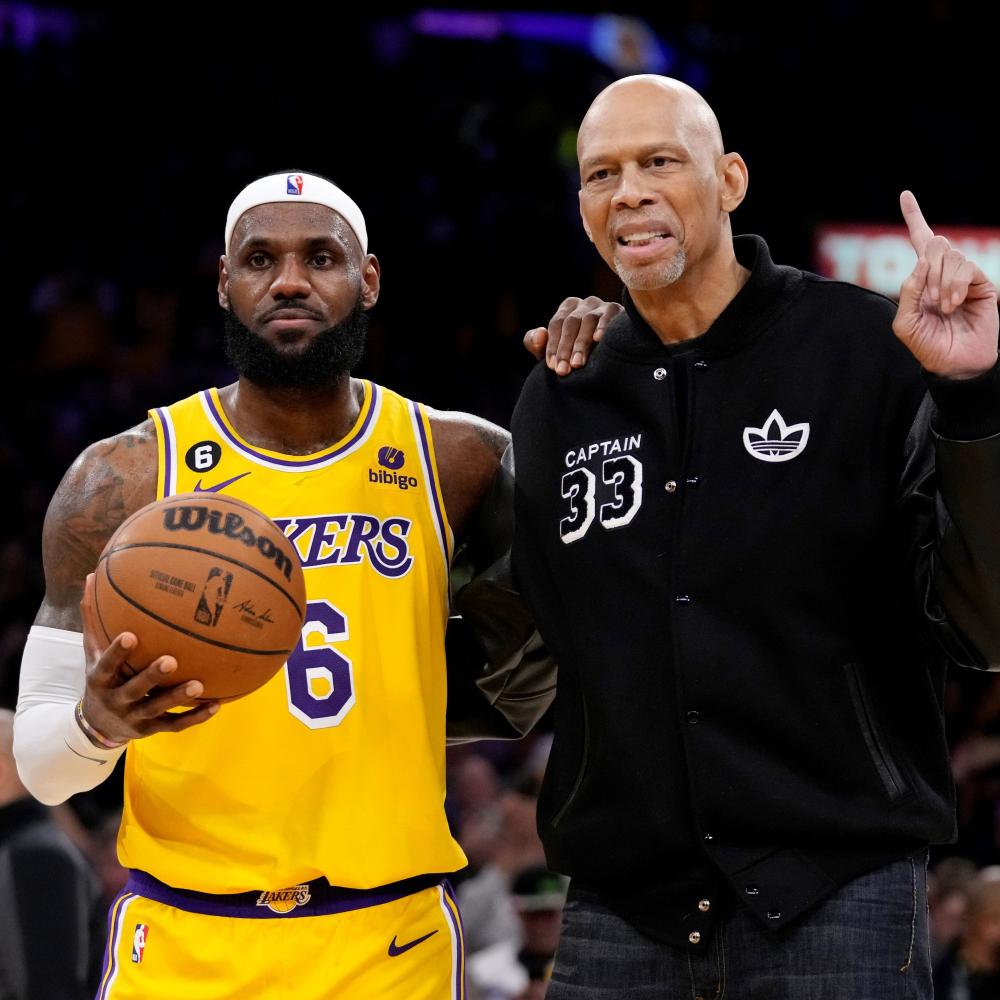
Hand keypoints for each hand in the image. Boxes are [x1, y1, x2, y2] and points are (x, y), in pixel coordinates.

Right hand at [79, 573, 218, 744]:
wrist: (98, 726)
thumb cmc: (103, 678)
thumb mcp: (92, 653)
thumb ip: (94, 619)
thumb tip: (91, 575)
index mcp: (101, 680)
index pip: (105, 666)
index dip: (116, 653)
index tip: (131, 635)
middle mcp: (117, 701)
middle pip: (134, 690)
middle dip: (152, 677)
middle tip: (172, 660)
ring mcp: (135, 718)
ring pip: (158, 709)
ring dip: (179, 698)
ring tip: (200, 685)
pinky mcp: (152, 730)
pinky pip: (175, 725)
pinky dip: (195, 717)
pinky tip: (216, 705)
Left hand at [523, 295, 622, 374]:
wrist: (610, 359)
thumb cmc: (575, 353)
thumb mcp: (553, 351)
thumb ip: (536, 343)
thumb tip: (539, 333)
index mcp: (568, 308)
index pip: (556, 324)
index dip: (552, 346)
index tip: (553, 367)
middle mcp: (585, 303)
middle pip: (571, 322)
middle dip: (565, 348)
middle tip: (564, 371)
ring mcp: (603, 305)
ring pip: (588, 320)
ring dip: (581, 343)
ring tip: (577, 363)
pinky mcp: (619, 310)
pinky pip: (609, 315)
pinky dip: (603, 326)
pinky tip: (598, 340)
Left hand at [893, 191, 998, 378]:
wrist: (955, 363)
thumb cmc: (928, 345)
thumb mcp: (905, 323)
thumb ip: (908, 293)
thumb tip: (920, 263)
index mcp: (922, 278)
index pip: (919, 241)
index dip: (914, 217)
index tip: (905, 194)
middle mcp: (943, 272)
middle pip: (934, 243)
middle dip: (927, 270)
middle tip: (931, 300)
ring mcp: (964, 276)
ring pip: (950, 255)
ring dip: (941, 283)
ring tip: (944, 307)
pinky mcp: (982, 283)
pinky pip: (966, 267)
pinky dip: (956, 286)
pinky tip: (955, 304)